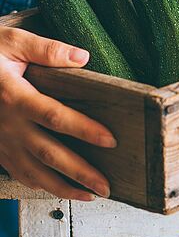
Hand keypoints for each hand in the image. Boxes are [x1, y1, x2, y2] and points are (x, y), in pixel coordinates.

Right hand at [0, 26, 115, 200]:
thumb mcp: (14, 42)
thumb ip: (47, 49)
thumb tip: (82, 56)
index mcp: (15, 96)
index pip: (55, 117)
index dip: (83, 130)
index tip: (110, 140)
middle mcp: (8, 124)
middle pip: (49, 154)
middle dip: (80, 172)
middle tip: (106, 184)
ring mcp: (1, 140)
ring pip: (33, 172)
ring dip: (63, 187)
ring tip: (90, 194)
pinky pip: (19, 173)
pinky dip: (40, 185)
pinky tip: (59, 188)